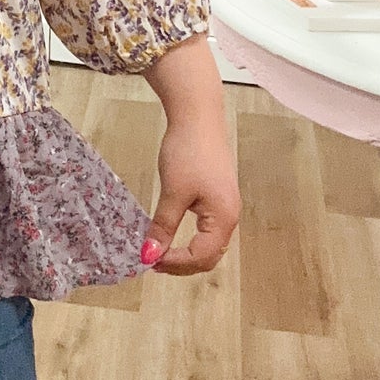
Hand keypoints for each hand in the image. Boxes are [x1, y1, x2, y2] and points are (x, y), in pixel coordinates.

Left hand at [143, 117, 240, 276]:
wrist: (198, 115)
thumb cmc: (188, 152)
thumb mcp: (173, 191)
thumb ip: (163, 225)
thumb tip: (150, 254)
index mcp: (224, 218)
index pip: (202, 257)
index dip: (175, 263)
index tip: (149, 261)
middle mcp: (230, 216)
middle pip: (209, 255)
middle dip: (181, 263)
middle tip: (152, 260)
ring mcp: (225, 205)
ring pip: (209, 244)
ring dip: (185, 252)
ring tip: (159, 250)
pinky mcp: (218, 195)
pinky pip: (207, 229)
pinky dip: (190, 238)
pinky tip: (171, 232)